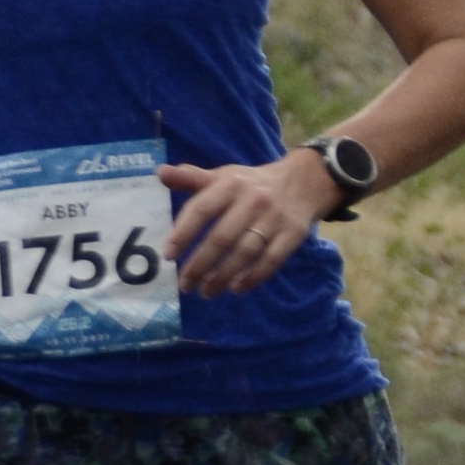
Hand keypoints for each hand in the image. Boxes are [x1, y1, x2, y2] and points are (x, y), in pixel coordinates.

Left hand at [167, 150, 338, 295]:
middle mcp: (252, 200)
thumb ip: (192, 178)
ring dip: (223, 276)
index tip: (169, 256)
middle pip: (222, 237)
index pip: (202, 209)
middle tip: (185, 284)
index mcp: (230, 183)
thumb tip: (160, 173)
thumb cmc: (253, 183)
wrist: (305, 180)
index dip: (184, 232)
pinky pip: (271, 260)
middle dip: (200, 265)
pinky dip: (253, 277)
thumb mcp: (224, 175)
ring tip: (206, 291)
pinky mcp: (292, 234)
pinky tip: (237, 288)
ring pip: (245, 252)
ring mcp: (274, 218)